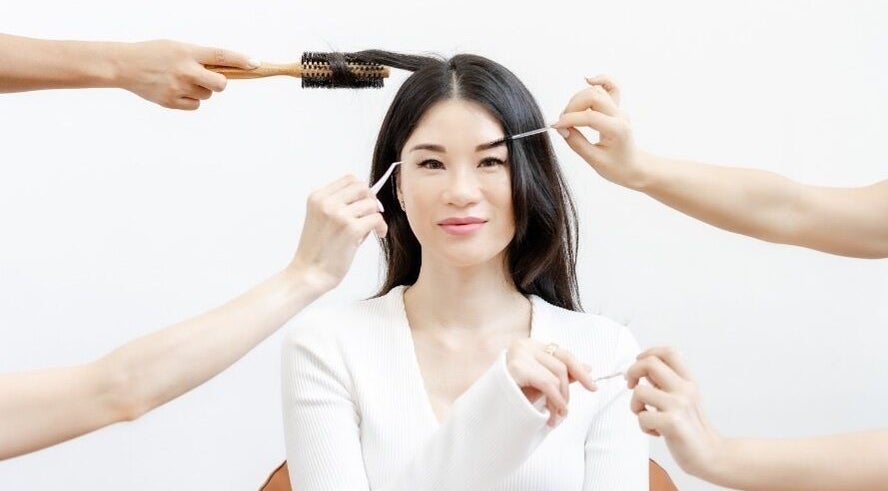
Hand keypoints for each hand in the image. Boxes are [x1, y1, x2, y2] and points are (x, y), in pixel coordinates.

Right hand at [114, 40, 256, 109]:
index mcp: (188, 52)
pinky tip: (176, 91)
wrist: (124, 66)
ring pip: (207, 95)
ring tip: (182, 81)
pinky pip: (195, 105)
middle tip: (212, 79)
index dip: (241, 60)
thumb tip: (224, 69)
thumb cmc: (153, 54)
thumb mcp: (177, 47)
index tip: (256, 64)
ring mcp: (179, 88)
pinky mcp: (172, 102)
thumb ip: (199, 57)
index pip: (221, 56)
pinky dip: (191, 100)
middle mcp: (185, 70)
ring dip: (201, 90)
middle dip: (220, 83)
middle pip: (220, 84)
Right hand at [288, 175, 386, 292]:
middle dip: (370, 200)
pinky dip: (381, 227)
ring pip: (371, 204)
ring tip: (368, 230)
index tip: (364, 203)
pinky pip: (377, 219)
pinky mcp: (351, 229)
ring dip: (374, 216)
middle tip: (371, 215)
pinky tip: (379, 234)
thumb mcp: (321, 219)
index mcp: (317, 197)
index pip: (349, 179)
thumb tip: (369, 198)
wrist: (309, 274)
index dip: (361, 190)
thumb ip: (339, 205)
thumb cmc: (317, 251)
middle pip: (362, 187)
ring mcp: (339, 215)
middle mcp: (327, 202)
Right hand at [505, 339, 597, 426]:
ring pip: (556, 376)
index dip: (580, 370)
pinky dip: (555, 400)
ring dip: (560, 401)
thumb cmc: (512, 396)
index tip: (593, 387)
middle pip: (562, 365)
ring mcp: (518, 354)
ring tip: (554, 418)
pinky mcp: (515, 367)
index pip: (564, 353)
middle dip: (568, 392)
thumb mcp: (540, 384)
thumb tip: (588, 367)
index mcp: (530, 345)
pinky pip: (547, 383)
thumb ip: (561, 374)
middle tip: (564, 413)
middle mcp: (524, 344)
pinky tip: (552, 414)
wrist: (486, 409)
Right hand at [553, 75, 650, 189]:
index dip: (568, 120)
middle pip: (593, 96)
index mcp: (617, 130)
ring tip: (569, 114)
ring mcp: (619, 110)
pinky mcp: (616, 108)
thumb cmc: (617, 167)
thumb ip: (576, 143)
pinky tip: (588, 80)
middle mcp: (619, 115)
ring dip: (578, 99)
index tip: (555, 127)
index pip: (589, 117)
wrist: (633, 167)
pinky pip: (610, 87)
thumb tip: (561, 129)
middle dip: (572, 106)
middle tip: (562, 123)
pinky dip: (600, 81)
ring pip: (597, 91)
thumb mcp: (594, 161)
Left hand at [626, 346, 724, 476]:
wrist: (711, 455)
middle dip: (632, 371)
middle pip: (650, 363)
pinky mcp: (672, 422)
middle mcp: (685, 389)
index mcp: (688, 382)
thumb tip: (643, 369)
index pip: (668, 352)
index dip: (648, 353)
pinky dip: (643, 426)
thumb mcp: (684, 398)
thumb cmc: (692, 429)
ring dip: (635, 406)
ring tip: (646, 416)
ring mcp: (679, 405)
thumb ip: (665, 383)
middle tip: (631, 385)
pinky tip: (656, 432)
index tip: (639, 364)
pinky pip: (642, 416)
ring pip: (639, 391)